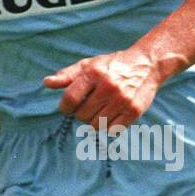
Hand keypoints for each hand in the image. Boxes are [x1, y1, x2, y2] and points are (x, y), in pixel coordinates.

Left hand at [43, 47, 161, 127]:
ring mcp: (122, 100)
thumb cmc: (113, 66)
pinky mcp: (134, 111)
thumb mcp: (90, 65)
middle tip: (90, 105)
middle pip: (82, 115)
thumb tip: (47, 82)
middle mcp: (108, 86)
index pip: (70, 99)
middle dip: (82, 113)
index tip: (68, 107)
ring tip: (101, 109)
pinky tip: (112, 115)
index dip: (65, 107)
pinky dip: (109, 127)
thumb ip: (68, 75)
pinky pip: (112, 131)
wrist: (147, 64)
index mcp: (94, 73)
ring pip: (96, 126)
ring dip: (95, 121)